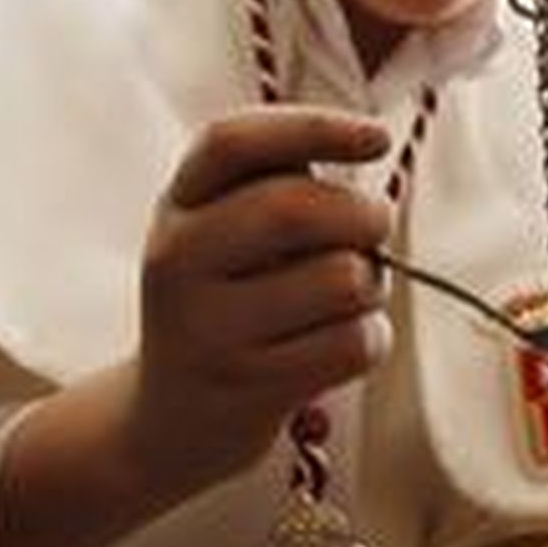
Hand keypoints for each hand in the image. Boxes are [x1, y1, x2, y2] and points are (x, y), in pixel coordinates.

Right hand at [130, 105, 395, 496]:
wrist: (168, 420)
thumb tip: (366, 143)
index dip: (315, 126)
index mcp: (178, 205)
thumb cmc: (225, 303)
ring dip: (372, 286)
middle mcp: (179, 261)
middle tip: (376, 228)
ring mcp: (210, 330)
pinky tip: (344, 343)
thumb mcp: (220, 233)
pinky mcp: (250, 389)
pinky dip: (371, 339)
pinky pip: (353, 343)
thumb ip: (278, 184)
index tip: (378, 136)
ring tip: (348, 299)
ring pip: (341, 279)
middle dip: (363, 214)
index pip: (234, 141)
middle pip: (295, 207)